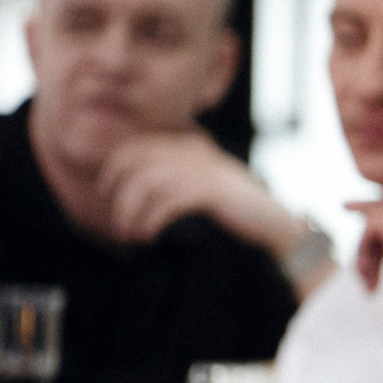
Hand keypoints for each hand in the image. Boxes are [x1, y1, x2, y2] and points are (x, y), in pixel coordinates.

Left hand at [97, 130, 295, 252]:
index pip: (134, 148)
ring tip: (131, 236)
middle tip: (118, 224)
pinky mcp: (210, 191)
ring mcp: (202, 169)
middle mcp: (192, 152)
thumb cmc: (235, 211)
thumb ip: (174, 176)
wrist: (275, 225)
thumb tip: (129, 186)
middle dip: (117, 198)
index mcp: (189, 145)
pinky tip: (150, 237)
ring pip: (143, 186)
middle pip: (133, 166)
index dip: (112, 171)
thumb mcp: (204, 184)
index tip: (107, 196)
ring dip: (129, 215)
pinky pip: (164, 203)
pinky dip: (150, 222)